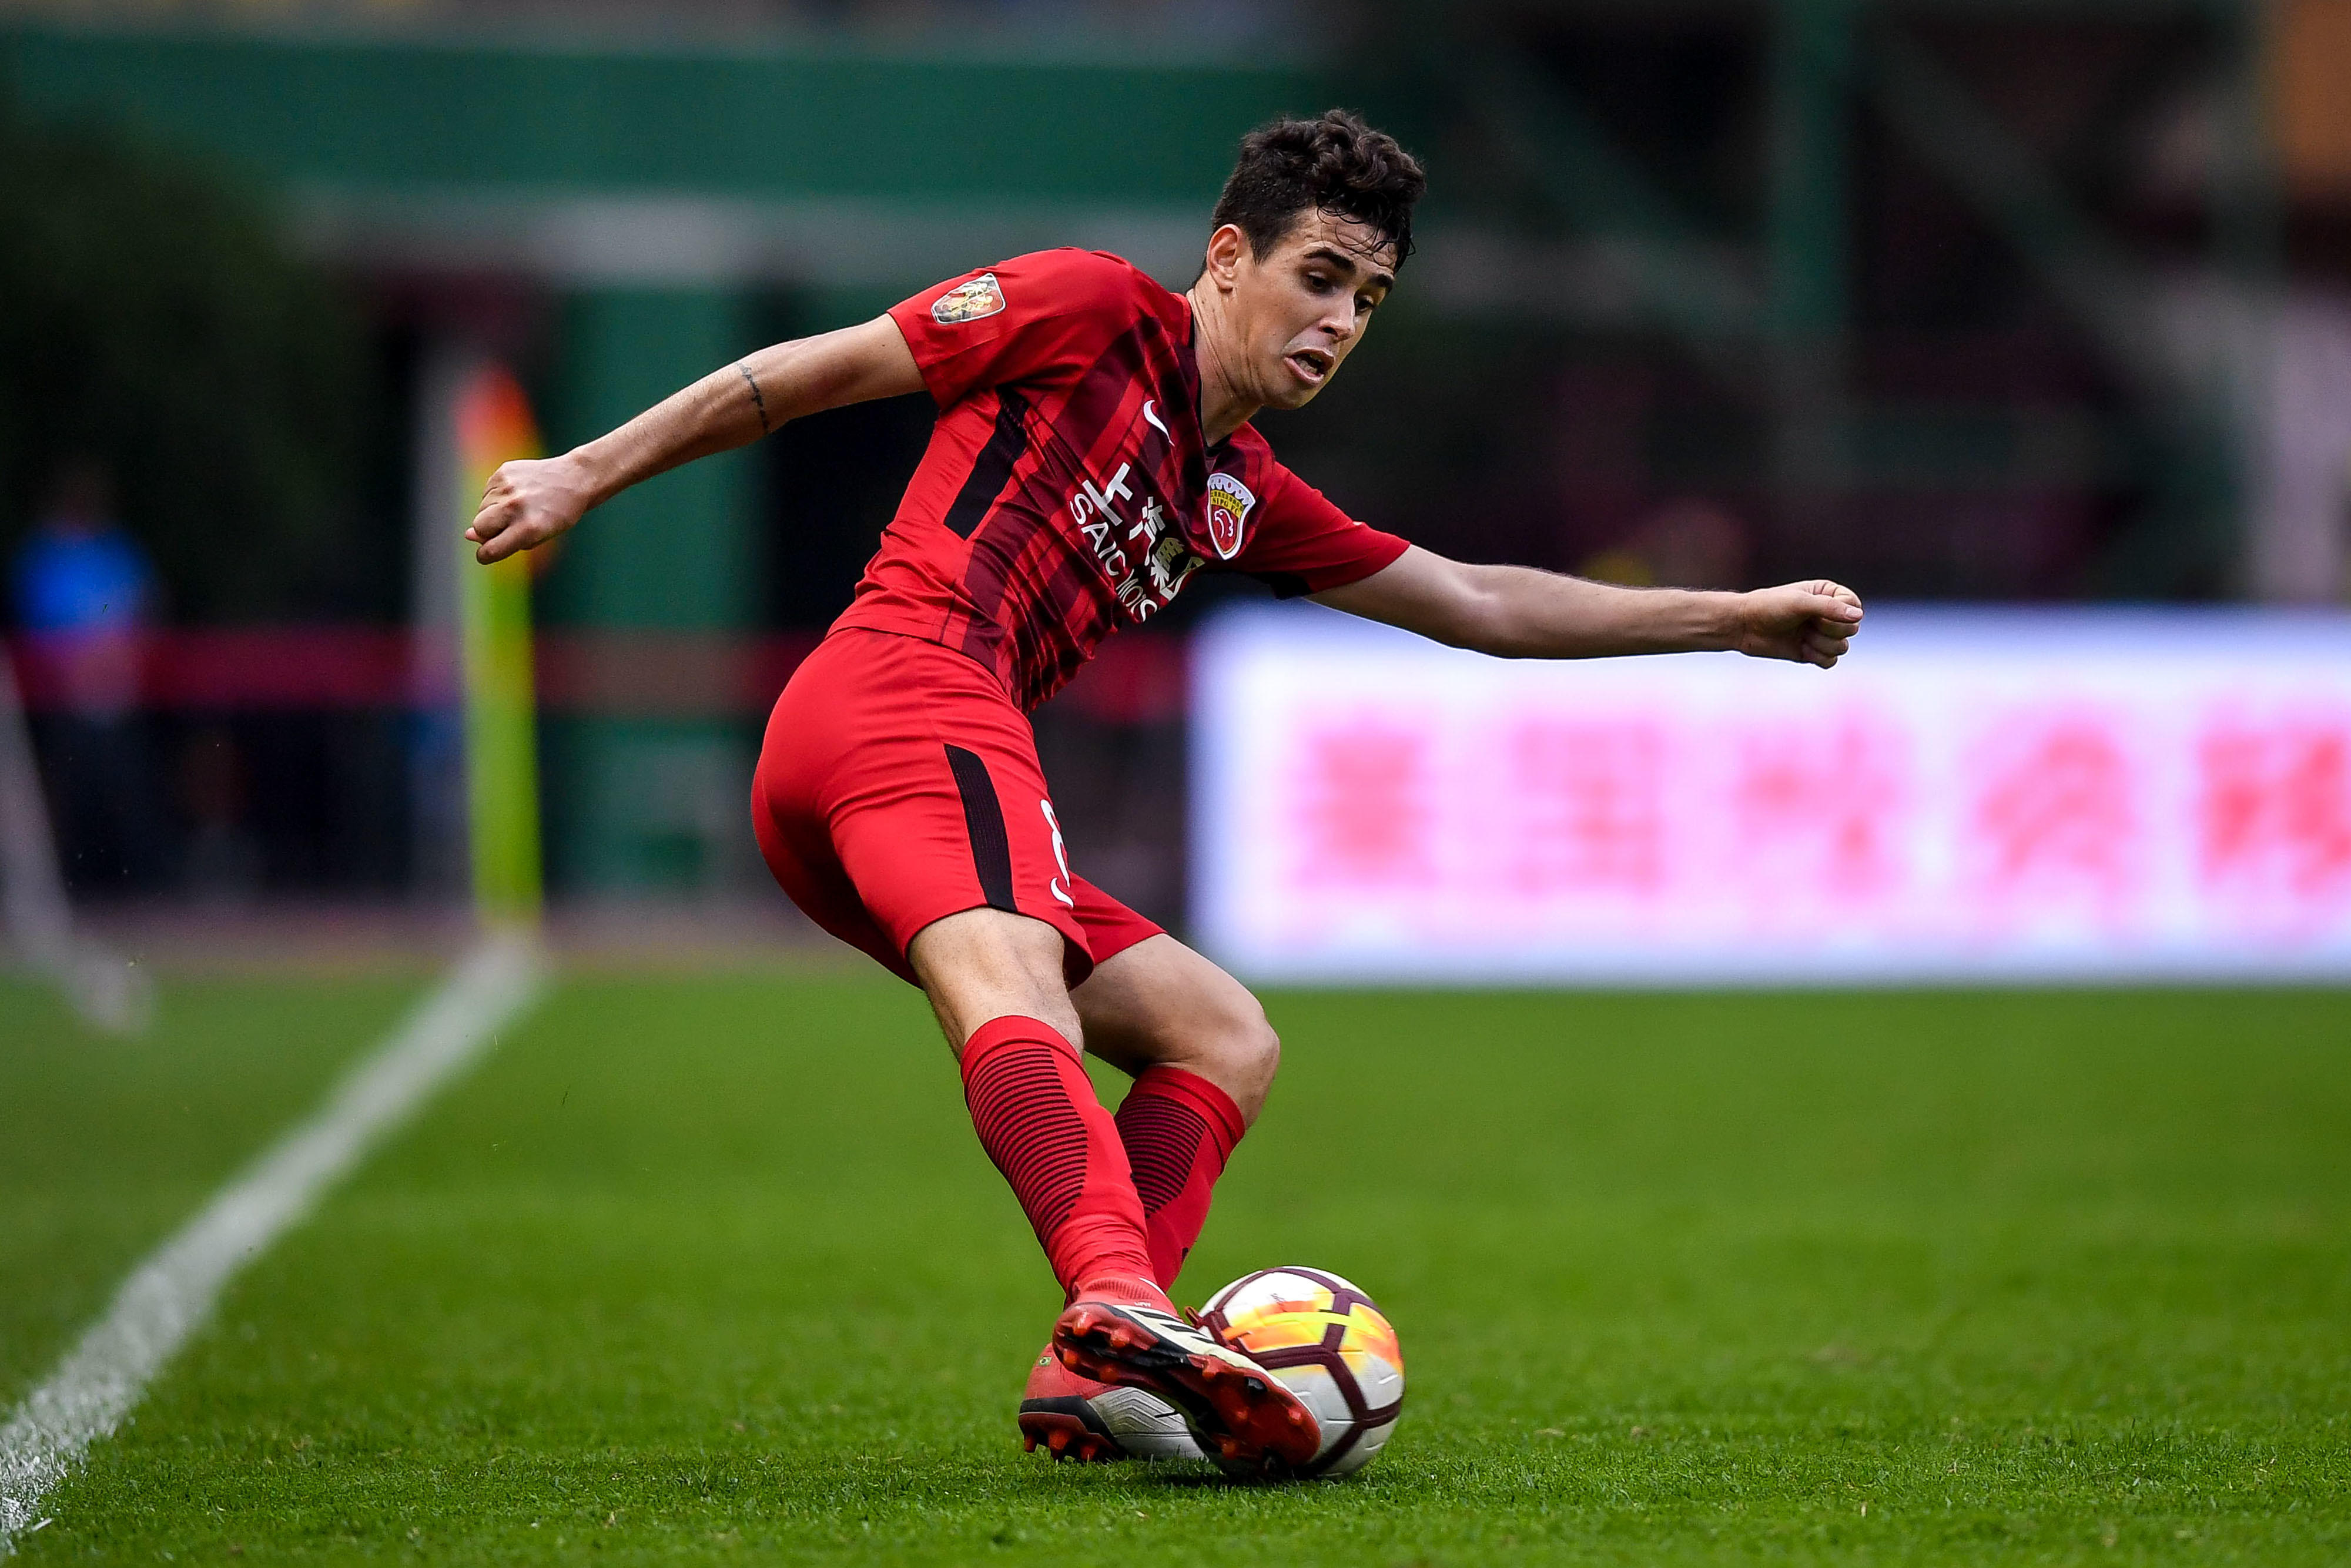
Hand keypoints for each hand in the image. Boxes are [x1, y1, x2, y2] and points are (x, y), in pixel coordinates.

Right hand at [465, 454, 596, 564]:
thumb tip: (468, 535)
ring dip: (493, 512)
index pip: (490, 550)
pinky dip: (496, 497)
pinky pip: (486, 492)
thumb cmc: (558, 514)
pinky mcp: (503, 472)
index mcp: (528, 528)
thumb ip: (505, 541)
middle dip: (487, 532)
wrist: (574, 479)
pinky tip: (516, 493)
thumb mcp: (539, 535)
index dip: (485, 555)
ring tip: (518, 506)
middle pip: (479, 527)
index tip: (487, 554)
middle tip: (508, 526)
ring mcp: (508, 487)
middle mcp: (516, 506)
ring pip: (481, 509)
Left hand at [1732, 579, 1862, 667]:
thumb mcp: (1799, 603)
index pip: (1855, 607)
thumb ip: (1829, 608)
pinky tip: (1801, 649)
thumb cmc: (1769, 607)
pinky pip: (1831, 661)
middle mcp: (1829, 613)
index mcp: (1829, 594)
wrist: (1744, 626)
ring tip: (1801, 636)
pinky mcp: (1814, 651)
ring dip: (1820, 645)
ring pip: (1842, 647)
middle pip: (1851, 629)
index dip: (1840, 615)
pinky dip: (1817, 657)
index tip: (1816, 613)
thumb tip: (1858, 616)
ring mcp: (1822, 633)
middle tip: (1806, 625)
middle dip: (1828, 631)